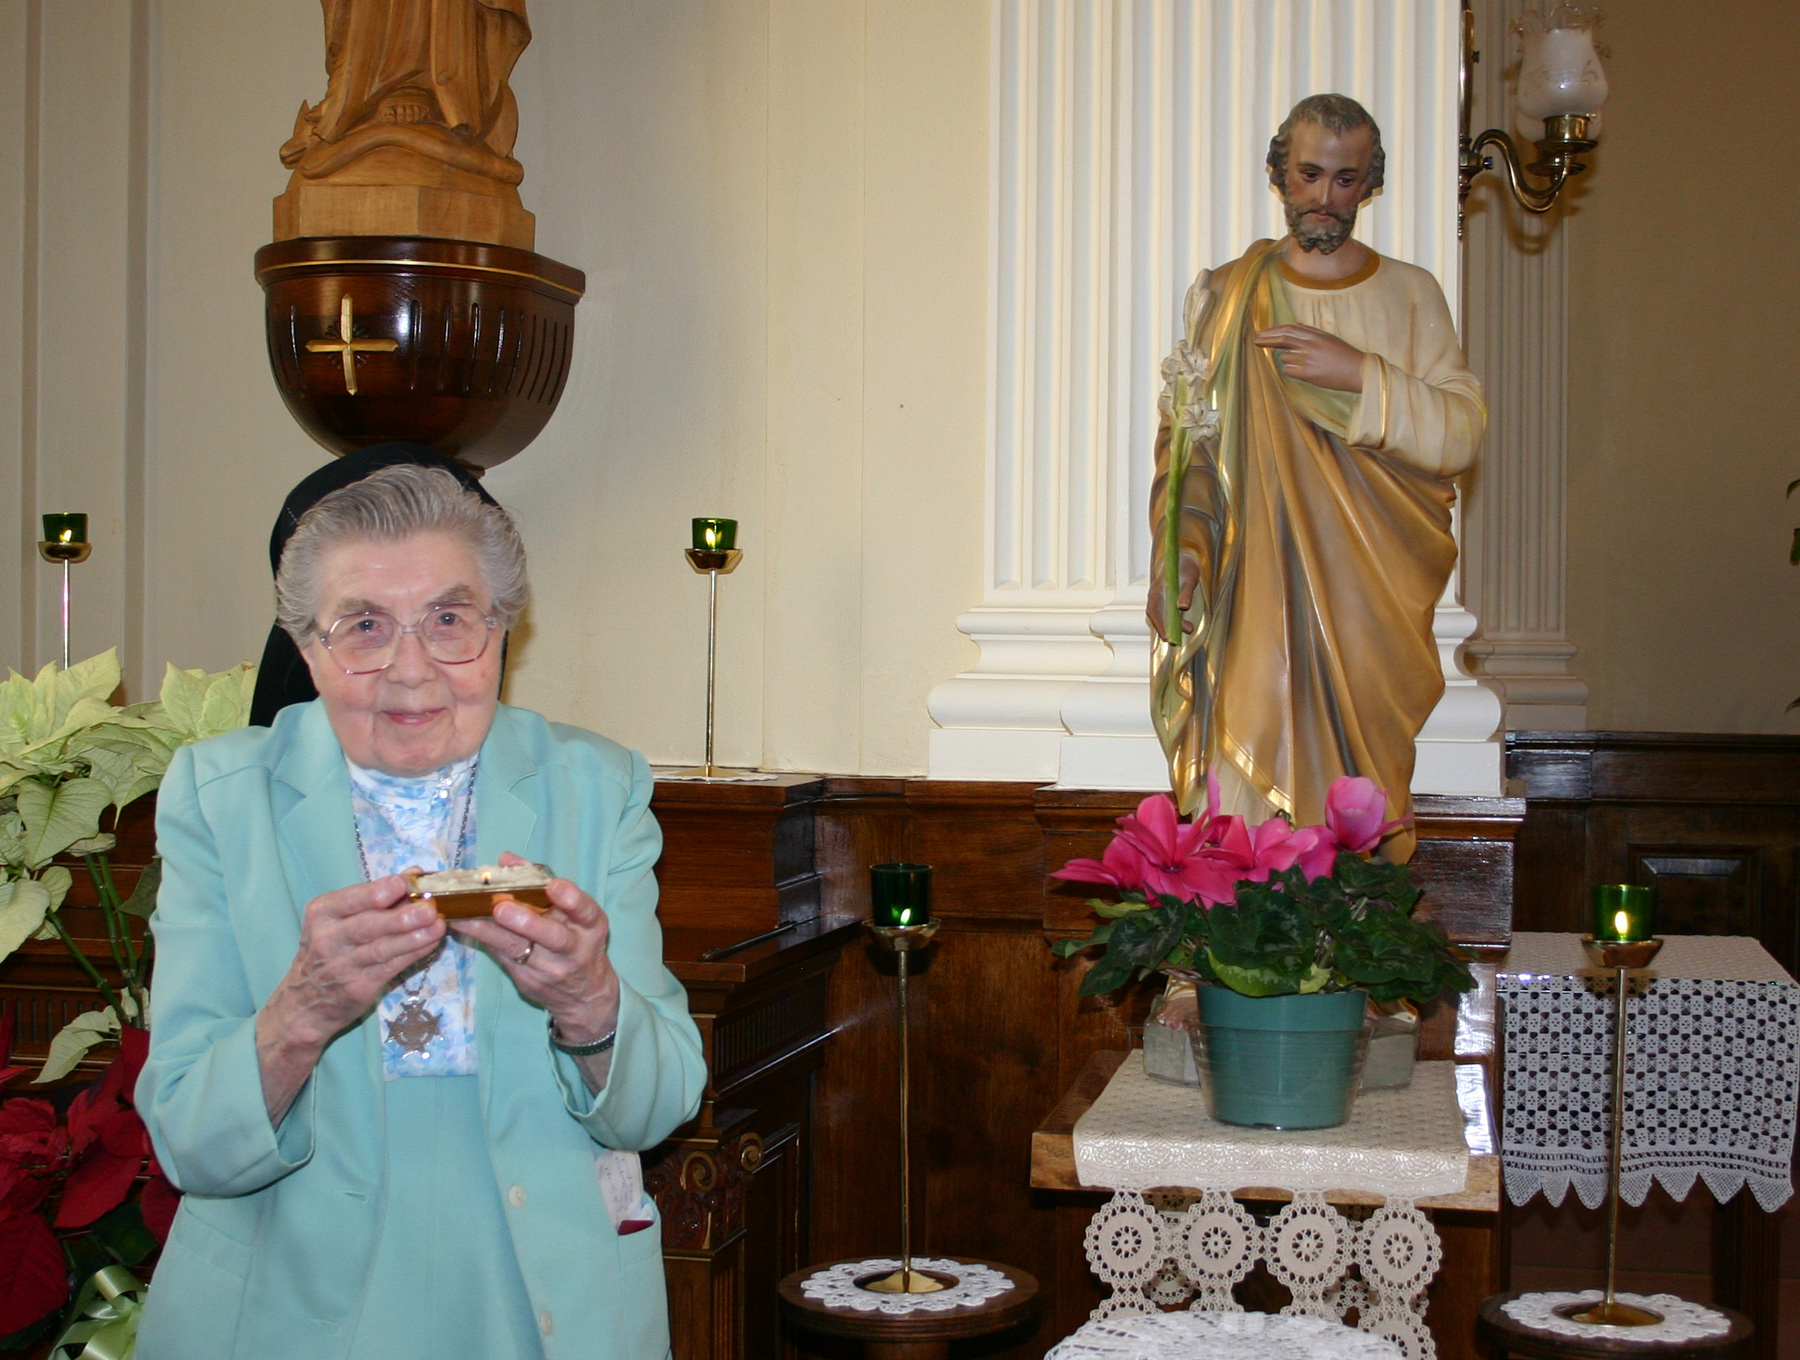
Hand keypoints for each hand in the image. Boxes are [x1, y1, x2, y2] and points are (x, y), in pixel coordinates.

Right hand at [257, 874, 443, 1123]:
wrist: (305, 1002)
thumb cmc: (331, 950)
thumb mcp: (340, 919)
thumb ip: (377, 895)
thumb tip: (415, 872)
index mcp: (322, 913)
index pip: (351, 898)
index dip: (379, 890)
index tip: (405, 882)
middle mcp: (327, 938)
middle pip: (367, 925)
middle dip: (400, 916)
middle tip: (429, 908)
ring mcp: (341, 965)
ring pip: (381, 948)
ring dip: (413, 936)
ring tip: (438, 925)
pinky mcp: (357, 987)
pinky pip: (390, 967)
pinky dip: (413, 953)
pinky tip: (431, 942)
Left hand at [453, 852, 620, 1045]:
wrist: (585, 994)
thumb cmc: (577, 939)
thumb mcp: (574, 914)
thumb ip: (542, 884)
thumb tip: (506, 859)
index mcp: (590, 926)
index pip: (586, 911)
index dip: (571, 899)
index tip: (553, 886)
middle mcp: (574, 949)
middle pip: (553, 937)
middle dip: (527, 922)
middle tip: (502, 908)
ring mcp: (551, 969)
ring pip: (518, 950)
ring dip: (491, 933)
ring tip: (467, 918)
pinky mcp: (528, 982)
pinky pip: (503, 958)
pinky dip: (483, 940)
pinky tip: (462, 927)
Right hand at [1146, 550, 1200, 641]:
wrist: (1184, 557)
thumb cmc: (1186, 567)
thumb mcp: (1190, 578)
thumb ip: (1186, 593)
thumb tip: (1183, 607)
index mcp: (1157, 589)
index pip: (1154, 610)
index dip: (1159, 624)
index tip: (1166, 635)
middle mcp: (1156, 595)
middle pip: (1156, 616)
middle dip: (1165, 628)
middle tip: (1175, 640)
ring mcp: (1160, 597)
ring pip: (1162, 615)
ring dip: (1172, 625)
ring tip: (1188, 629)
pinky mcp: (1167, 599)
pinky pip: (1167, 613)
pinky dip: (1174, 621)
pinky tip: (1185, 625)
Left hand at [1252, 324, 1364, 392]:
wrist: (1358, 371)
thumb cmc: (1344, 355)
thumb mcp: (1328, 338)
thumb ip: (1311, 332)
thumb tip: (1296, 327)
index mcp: (1315, 335)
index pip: (1289, 329)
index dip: (1273, 331)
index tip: (1261, 333)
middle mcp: (1310, 344)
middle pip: (1282, 339)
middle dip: (1267, 339)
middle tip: (1256, 341)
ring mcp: (1307, 358)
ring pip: (1285, 358)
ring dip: (1289, 360)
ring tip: (1306, 364)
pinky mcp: (1307, 373)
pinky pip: (1289, 371)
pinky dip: (1292, 371)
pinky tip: (1306, 372)